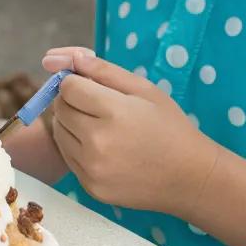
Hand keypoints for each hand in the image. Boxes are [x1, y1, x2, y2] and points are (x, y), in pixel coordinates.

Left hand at [50, 51, 218, 216]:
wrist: (190, 178)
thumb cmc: (169, 127)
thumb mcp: (143, 88)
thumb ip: (100, 69)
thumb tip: (55, 57)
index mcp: (112, 112)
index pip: (67, 87)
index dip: (77, 83)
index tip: (93, 88)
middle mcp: (97, 142)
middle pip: (60, 109)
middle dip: (72, 102)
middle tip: (98, 106)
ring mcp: (92, 168)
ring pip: (59, 133)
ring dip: (71, 124)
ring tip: (101, 126)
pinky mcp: (91, 187)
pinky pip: (68, 157)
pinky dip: (77, 147)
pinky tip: (103, 147)